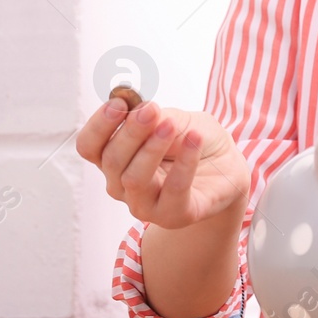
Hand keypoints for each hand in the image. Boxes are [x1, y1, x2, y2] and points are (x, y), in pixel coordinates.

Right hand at [76, 97, 249, 230]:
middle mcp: (121, 185)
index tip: (119, 102)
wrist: (228, 170)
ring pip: (135, 179)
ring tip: (170, 125)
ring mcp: (144, 205)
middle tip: (150, 109)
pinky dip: (184, 162)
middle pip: (112, 160)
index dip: (99, 125)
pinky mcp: (174, 215)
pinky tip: (195, 139)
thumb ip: (159, 117)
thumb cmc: (194, 141)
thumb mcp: (178, 120)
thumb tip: (141, 110)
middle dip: (131, 132)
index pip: (90, 146)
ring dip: (152, 148)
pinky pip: (174, 189)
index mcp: (114, 159)